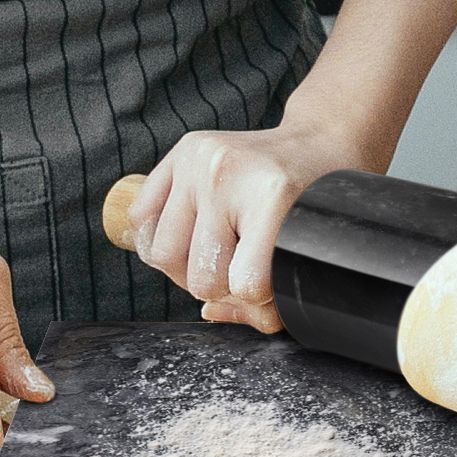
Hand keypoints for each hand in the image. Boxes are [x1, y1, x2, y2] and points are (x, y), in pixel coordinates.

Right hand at [127, 115, 372, 332]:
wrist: (315, 144)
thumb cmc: (314, 206)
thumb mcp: (307, 254)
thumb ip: (270, 303)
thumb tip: (210, 312)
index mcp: (272, 196)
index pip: (245, 285)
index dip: (258, 298)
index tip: (271, 281)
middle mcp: (227, 174)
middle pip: (199, 278)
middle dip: (220, 287)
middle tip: (239, 270)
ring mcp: (198, 161)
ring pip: (161, 256)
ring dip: (185, 270)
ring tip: (212, 258)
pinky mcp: (180, 153)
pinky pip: (141, 220)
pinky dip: (159, 240)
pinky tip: (189, 236)